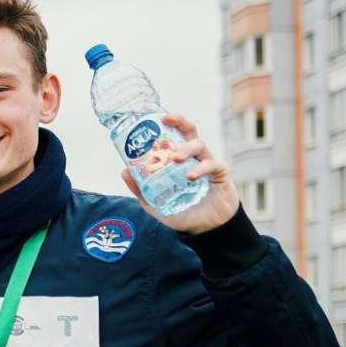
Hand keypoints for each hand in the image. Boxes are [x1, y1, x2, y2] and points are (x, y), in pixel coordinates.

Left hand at [121, 113, 238, 234]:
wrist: (203, 230)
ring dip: (186, 149)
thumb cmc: (182, 212)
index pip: (175, 136)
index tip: (158, 117)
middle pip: (190, 132)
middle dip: (180, 122)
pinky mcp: (221, 174)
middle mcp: (194, 157)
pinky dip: (200, 169)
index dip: (169, 124)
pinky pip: (212, 164)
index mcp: (180, 160)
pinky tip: (190, 176)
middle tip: (167, 120)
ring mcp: (208, 163)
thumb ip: (140, 189)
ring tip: (175, 159)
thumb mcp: (155, 203)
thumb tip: (124, 170)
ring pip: (200, 146)